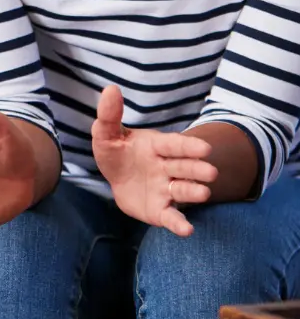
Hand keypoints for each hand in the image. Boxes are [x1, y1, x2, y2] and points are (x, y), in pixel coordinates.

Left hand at [91, 85, 217, 236]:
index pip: (174, 145)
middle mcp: (166, 168)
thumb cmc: (116, 151)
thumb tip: (110, 88)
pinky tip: (188, 230)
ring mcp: (165, 189)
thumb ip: (109, 114)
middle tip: (211, 172)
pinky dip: (179, 224)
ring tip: (204, 193)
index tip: (205, 148)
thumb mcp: (106, 133)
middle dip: (197, 169)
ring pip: (182, 191)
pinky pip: (171, 217)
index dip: (188, 146)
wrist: (116, 177)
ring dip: (193, 192)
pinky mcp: (160, 210)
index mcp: (156, 146)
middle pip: (184, 168)